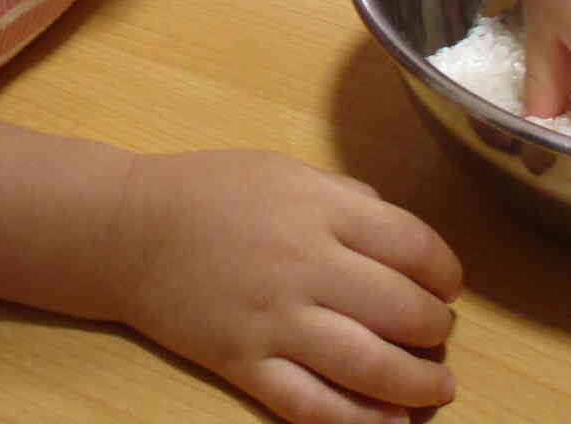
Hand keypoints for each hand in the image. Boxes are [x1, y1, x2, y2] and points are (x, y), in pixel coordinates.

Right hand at [112, 151, 460, 423]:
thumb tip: (399, 234)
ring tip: (436, 388)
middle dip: (437, 329)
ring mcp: (272, 319)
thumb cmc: (206, 192)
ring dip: (418, 383)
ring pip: (369, 365)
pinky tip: (390, 423)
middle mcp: (302, 264)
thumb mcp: (281, 171)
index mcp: (316, 208)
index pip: (413, 245)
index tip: (445, 284)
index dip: (446, 272)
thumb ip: (344, 197)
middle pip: (402, 308)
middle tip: (437, 334)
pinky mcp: (243, 362)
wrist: (125, 230)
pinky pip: (311, 405)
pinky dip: (359, 423)